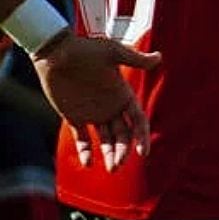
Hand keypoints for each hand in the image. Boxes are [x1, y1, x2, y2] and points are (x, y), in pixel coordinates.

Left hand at [33, 34, 160, 170]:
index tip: (143, 152)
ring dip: (109, 153)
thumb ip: (135, 59)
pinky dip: (85, 151)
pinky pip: (82, 137)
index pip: (137, 120)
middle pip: (122, 134)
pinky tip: (89, 163)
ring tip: (110, 169)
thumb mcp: (114, 53)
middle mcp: (111, 106)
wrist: (57, 53)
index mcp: (123, 94)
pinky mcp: (74, 116)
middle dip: (123, 151)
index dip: (142, 136)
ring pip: (105, 139)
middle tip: (118, 165)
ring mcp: (93, 113)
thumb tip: (159, 57)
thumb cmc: (87, 50)